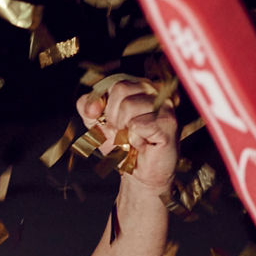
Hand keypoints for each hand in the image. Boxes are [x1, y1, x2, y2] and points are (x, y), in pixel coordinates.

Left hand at [77, 77, 179, 194]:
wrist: (138, 173)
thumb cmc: (122, 147)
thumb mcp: (97, 125)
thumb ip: (87, 108)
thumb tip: (91, 107)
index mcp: (137, 87)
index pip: (112, 82)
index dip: (102, 103)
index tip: (105, 121)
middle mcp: (154, 91)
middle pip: (121, 88)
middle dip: (113, 116)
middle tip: (123, 132)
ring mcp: (164, 106)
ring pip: (129, 106)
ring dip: (124, 130)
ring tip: (134, 139)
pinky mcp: (169, 123)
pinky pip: (138, 125)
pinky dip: (134, 140)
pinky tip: (143, 145)